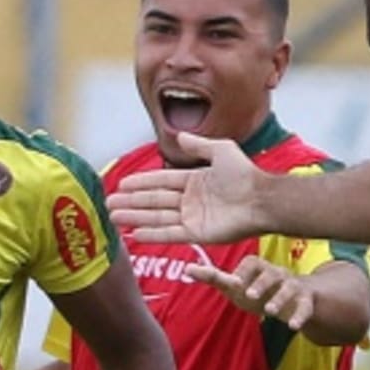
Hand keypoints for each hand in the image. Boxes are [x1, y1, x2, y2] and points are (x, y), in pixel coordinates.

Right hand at [107, 133, 265, 243]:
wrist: (261, 199)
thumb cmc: (245, 174)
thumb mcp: (221, 150)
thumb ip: (199, 144)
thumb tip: (179, 135)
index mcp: (195, 180)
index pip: (161, 181)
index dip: (141, 183)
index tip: (121, 184)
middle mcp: (191, 200)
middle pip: (154, 201)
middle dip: (131, 202)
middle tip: (109, 204)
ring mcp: (193, 218)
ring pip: (157, 217)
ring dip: (135, 217)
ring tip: (114, 217)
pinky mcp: (197, 234)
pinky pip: (170, 234)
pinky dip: (152, 234)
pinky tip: (135, 234)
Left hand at [189, 254, 316, 328]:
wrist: (292, 298)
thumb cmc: (257, 289)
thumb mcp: (235, 285)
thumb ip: (213, 277)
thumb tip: (187, 269)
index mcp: (259, 267)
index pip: (252, 263)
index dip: (243, 272)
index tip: (234, 282)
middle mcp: (277, 273)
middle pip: (271, 273)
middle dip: (261, 283)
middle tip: (249, 295)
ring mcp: (293, 286)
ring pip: (289, 288)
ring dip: (279, 299)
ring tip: (269, 311)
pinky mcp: (306, 301)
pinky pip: (305, 306)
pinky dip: (300, 316)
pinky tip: (293, 327)